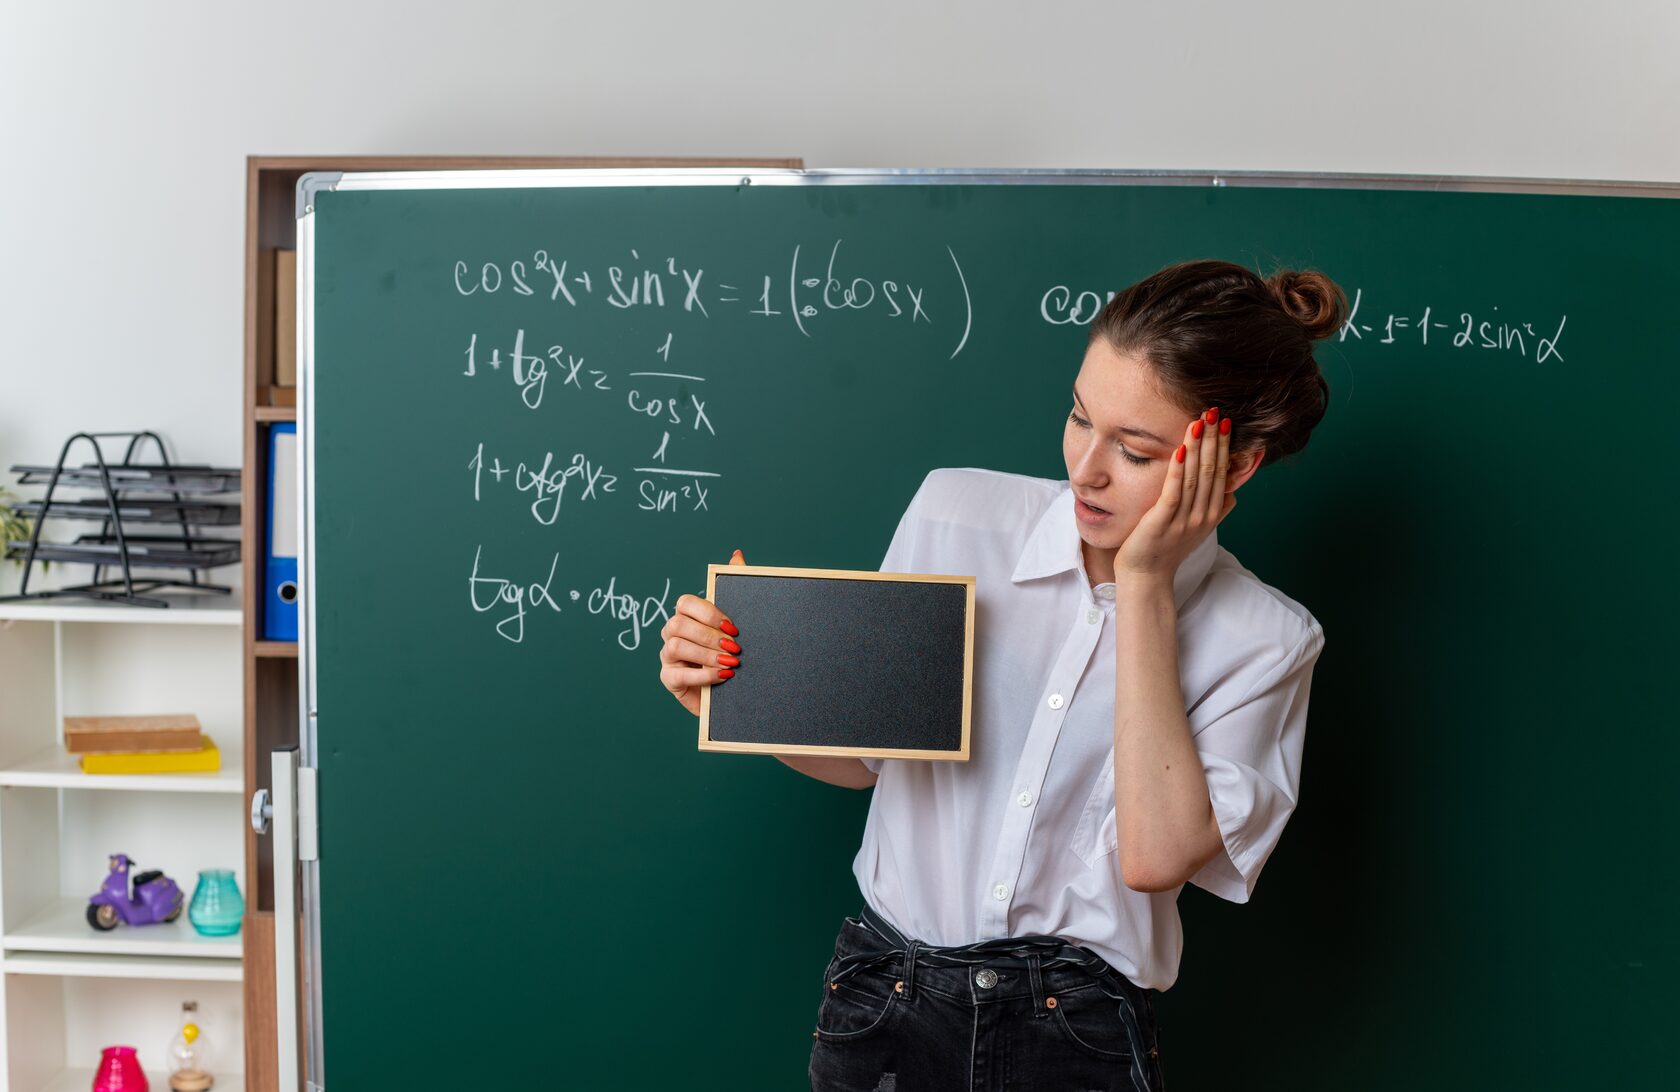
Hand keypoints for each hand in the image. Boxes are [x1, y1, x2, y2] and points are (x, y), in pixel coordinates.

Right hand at [658, 548, 744, 715]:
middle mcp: (673, 633)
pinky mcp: (669, 678)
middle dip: (708, 635)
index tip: (733, 626)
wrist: (734, 689)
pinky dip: (702, 675)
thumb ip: (734, 586)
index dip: (708, 612)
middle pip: (677, 623)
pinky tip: (723, 677)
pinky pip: (678, 674)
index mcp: (688, 616)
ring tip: (730, 663)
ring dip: (706, 654)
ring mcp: (668, 656)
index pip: (685, 603)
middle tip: (735, 647)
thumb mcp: (736, 621)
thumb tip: (736, 555)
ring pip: (675, 646)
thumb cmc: (731, 650)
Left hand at [1115, 407, 1236, 582]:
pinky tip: (1181, 449)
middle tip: (1216, 411)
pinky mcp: (1163, 520)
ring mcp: (1184, 518)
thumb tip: (1231, 495)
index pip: (1222, 473)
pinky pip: (1174, 490)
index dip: (1223, 447)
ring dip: (1199, 446)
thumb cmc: (1167, 550)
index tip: (1225, 423)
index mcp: (1211, 514)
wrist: (1146, 577)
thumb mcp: (1196, 530)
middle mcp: (1202, 515)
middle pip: (1213, 470)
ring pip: (1197, 476)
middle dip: (1214, 439)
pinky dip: (1179, 469)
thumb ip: (1215, 511)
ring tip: (1201, 421)